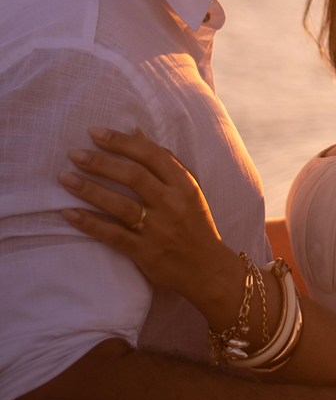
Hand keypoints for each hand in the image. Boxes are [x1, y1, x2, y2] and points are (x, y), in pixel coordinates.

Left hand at [59, 127, 236, 321]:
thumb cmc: (195, 223)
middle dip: (101, 162)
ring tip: (65, 178)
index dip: (121, 142)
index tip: (96, 133)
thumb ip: (165, 160)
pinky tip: (69, 213)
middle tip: (74, 153)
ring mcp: (158, 228)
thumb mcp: (189, 188)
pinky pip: (113, 234)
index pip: (151, 155)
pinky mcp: (145, 251)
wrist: (207, 268)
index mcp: (184, 185)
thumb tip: (137, 131)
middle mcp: (172, 203)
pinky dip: (90, 223)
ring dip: (89, 189)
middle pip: (132, 176)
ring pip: (120, 204)